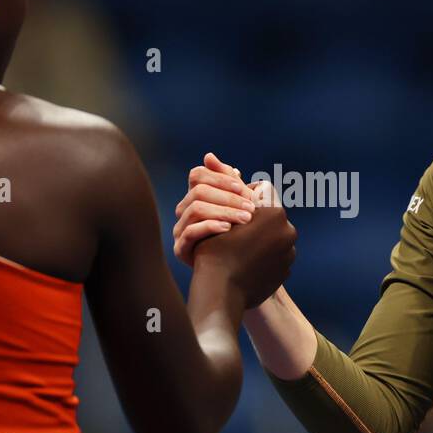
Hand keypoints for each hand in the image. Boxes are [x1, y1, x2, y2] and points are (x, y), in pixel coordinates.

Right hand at [173, 152, 259, 266]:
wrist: (233, 276)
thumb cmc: (238, 239)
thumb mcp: (238, 209)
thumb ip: (230, 184)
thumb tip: (209, 156)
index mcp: (196, 197)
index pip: (197, 175)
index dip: (219, 177)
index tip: (242, 188)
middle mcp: (184, 211)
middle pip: (199, 191)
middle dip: (228, 197)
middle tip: (252, 208)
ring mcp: (180, 229)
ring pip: (196, 209)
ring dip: (224, 211)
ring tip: (246, 220)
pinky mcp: (181, 249)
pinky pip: (190, 232)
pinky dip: (210, 227)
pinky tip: (228, 229)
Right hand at [192, 198, 296, 309]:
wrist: (221, 290)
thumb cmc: (216, 250)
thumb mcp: (223, 217)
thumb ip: (238, 200)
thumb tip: (240, 180)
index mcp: (274, 214)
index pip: (264, 193)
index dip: (248, 198)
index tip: (237, 209)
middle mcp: (288, 232)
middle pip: (272, 218)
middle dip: (258, 222)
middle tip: (238, 232)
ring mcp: (289, 254)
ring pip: (275, 239)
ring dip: (263, 241)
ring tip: (242, 250)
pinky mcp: (285, 272)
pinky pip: (276, 258)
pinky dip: (265, 259)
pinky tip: (247, 264)